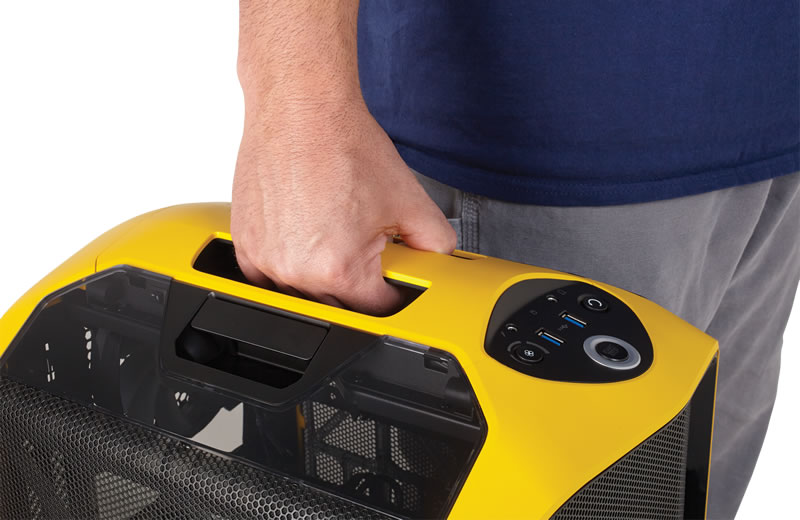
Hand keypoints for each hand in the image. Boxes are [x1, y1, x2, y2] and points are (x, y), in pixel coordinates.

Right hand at [231, 99, 455, 314]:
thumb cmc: (344, 145)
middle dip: (359, 282)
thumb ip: (436, 243)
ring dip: (324, 274)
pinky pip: (270, 276)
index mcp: (338, 269)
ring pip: (303, 293)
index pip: (376, 309)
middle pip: (339, 304)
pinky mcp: (246, 246)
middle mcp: (296, 271)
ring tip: (336, 230)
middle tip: (367, 244)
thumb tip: (437, 263)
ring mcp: (265, 260)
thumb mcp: (411, 200)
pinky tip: (307, 233)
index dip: (393, 295)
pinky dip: (292, 265)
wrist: (300, 108)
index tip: (394, 281)